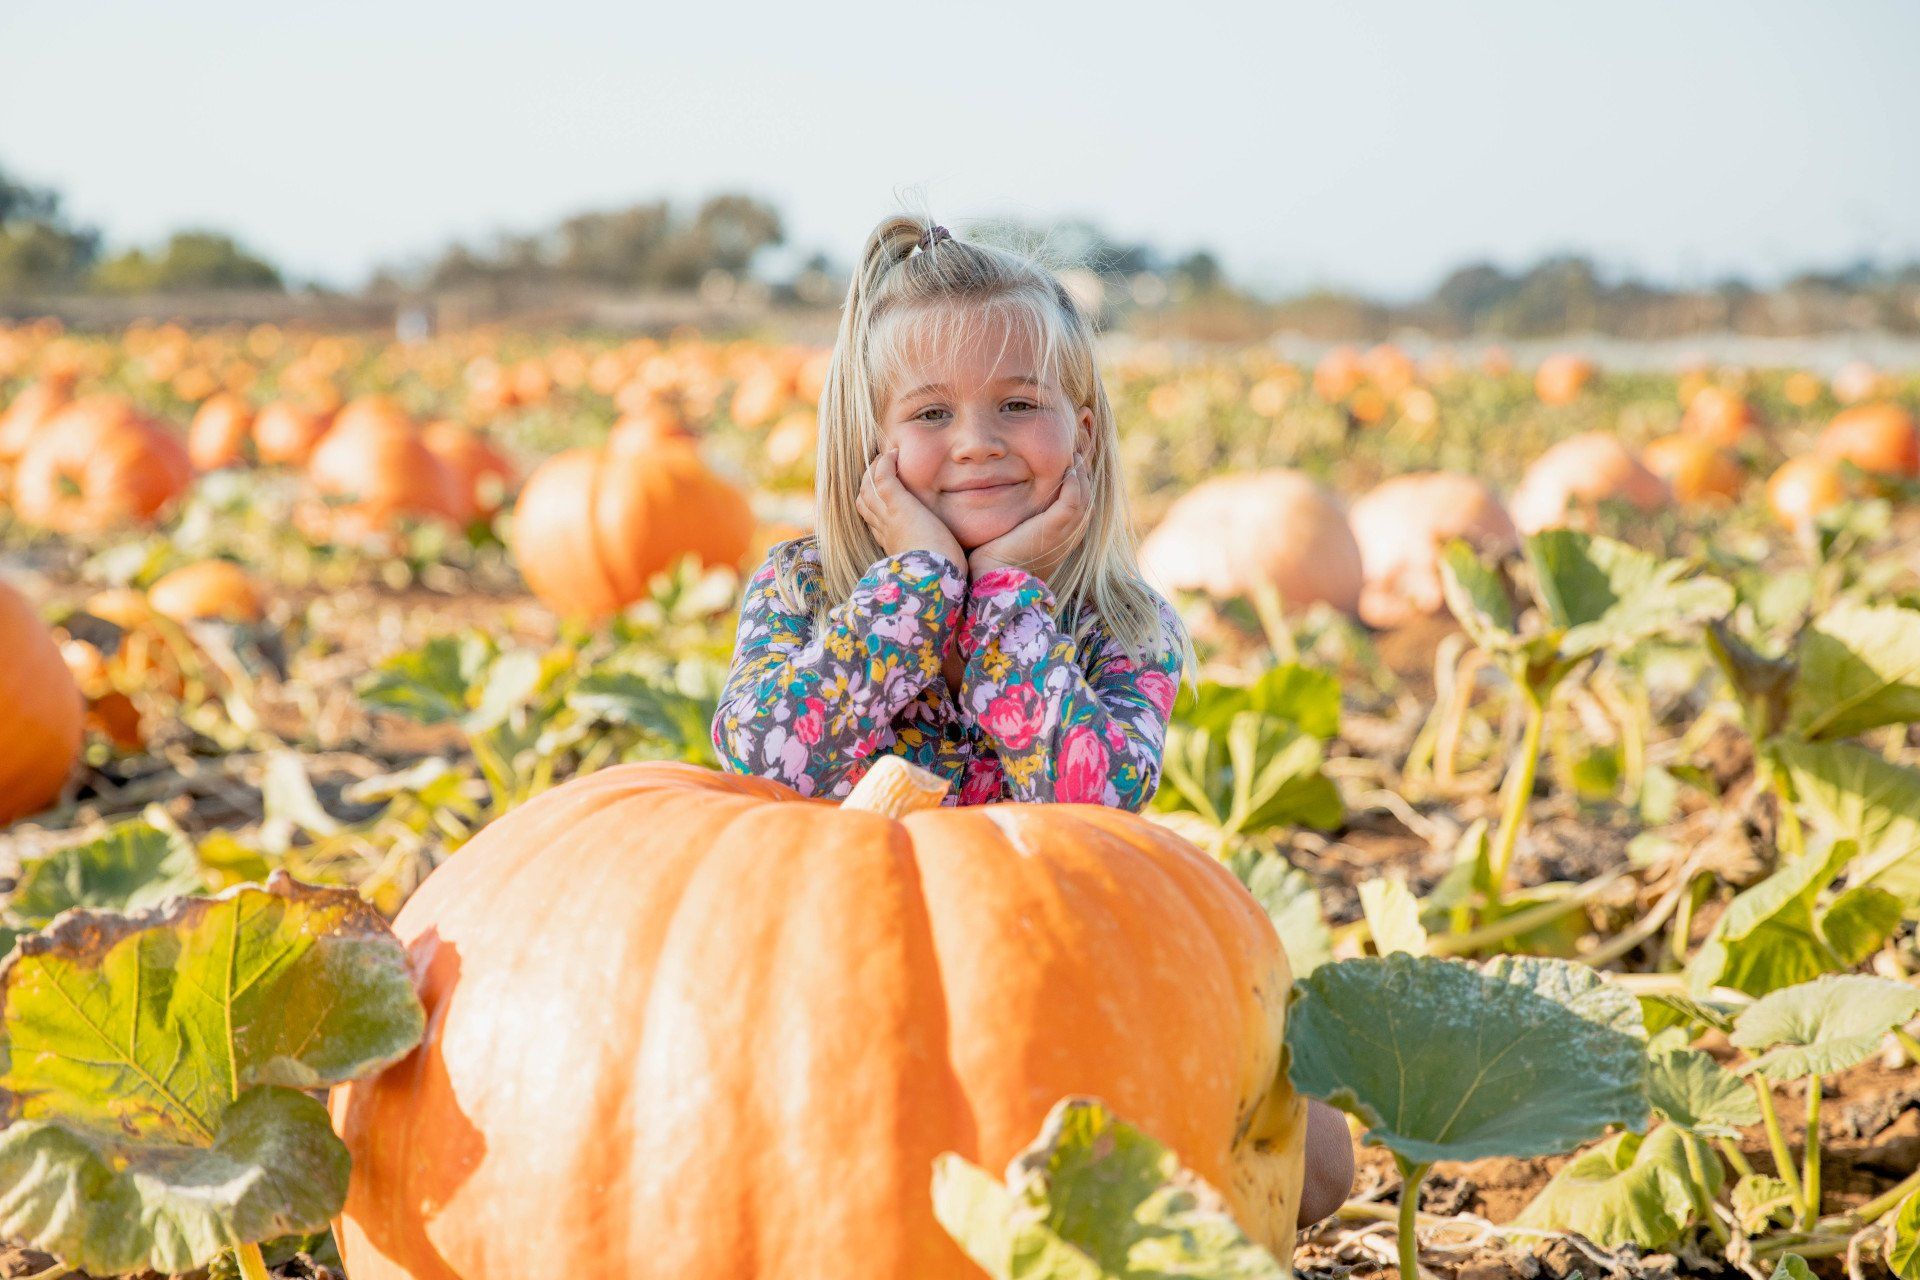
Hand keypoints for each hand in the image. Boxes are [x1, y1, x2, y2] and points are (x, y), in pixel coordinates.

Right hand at [855, 448, 966, 570]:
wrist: (933, 581)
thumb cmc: (939, 579)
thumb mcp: (933, 564)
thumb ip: (934, 556)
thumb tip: (951, 561)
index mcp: (892, 544)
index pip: (874, 521)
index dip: (876, 506)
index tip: (886, 498)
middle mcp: (885, 529)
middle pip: (864, 502)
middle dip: (868, 485)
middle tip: (881, 470)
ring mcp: (888, 516)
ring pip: (867, 488)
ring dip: (874, 470)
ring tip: (886, 458)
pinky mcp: (897, 505)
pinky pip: (881, 477)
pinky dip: (884, 463)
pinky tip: (893, 453)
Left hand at [967, 451, 1089, 588]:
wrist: (996, 582)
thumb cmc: (997, 564)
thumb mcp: (1015, 541)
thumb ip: (1022, 525)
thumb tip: (1010, 507)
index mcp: (1063, 540)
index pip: (1080, 508)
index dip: (1079, 486)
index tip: (1071, 468)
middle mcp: (1069, 537)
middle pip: (1087, 499)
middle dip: (1084, 476)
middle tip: (1077, 455)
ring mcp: (1065, 533)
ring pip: (1084, 497)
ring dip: (1081, 474)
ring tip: (1074, 457)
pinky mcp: (1055, 528)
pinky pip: (1073, 499)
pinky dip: (1073, 483)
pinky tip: (1067, 469)